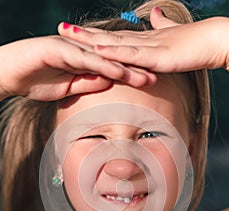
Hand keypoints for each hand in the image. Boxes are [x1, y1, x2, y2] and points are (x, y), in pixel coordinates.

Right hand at [0, 35, 155, 101]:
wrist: (6, 73)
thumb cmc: (34, 81)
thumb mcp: (67, 88)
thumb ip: (87, 83)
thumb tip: (107, 83)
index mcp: (83, 60)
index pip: (112, 66)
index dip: (131, 73)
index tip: (150, 81)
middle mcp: (80, 51)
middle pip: (113, 59)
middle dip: (136, 68)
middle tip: (158, 75)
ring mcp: (71, 48)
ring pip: (103, 58)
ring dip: (125, 67)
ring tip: (145, 75)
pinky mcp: (60, 50)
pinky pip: (85, 59)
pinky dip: (102, 65)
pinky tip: (118, 72)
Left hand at [58, 8, 228, 74]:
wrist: (214, 41)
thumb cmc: (195, 42)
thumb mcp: (172, 37)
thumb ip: (160, 28)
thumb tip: (155, 16)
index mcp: (142, 40)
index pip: (113, 37)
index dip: (93, 34)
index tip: (75, 31)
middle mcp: (140, 41)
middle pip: (106, 37)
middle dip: (83, 34)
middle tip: (60, 28)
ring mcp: (147, 47)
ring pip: (113, 44)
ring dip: (90, 40)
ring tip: (69, 35)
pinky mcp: (156, 56)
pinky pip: (131, 55)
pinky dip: (112, 53)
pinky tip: (96, 50)